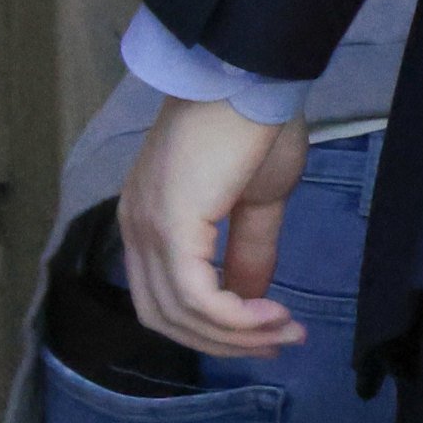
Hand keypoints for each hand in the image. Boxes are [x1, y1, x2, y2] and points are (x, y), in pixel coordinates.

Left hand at [117, 96, 312, 357]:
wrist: (249, 80)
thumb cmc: (253, 127)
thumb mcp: (258, 200)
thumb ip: (249, 250)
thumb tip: (252, 297)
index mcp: (149, 222)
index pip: (165, 298)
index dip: (215, 328)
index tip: (273, 331)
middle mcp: (136, 231)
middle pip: (165, 317)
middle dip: (226, 341)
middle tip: (282, 342)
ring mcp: (147, 229)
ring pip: (179, 314)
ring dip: (236, 334)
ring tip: (286, 329)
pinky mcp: (170, 228)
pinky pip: (196, 297)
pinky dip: (234, 317)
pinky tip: (272, 313)